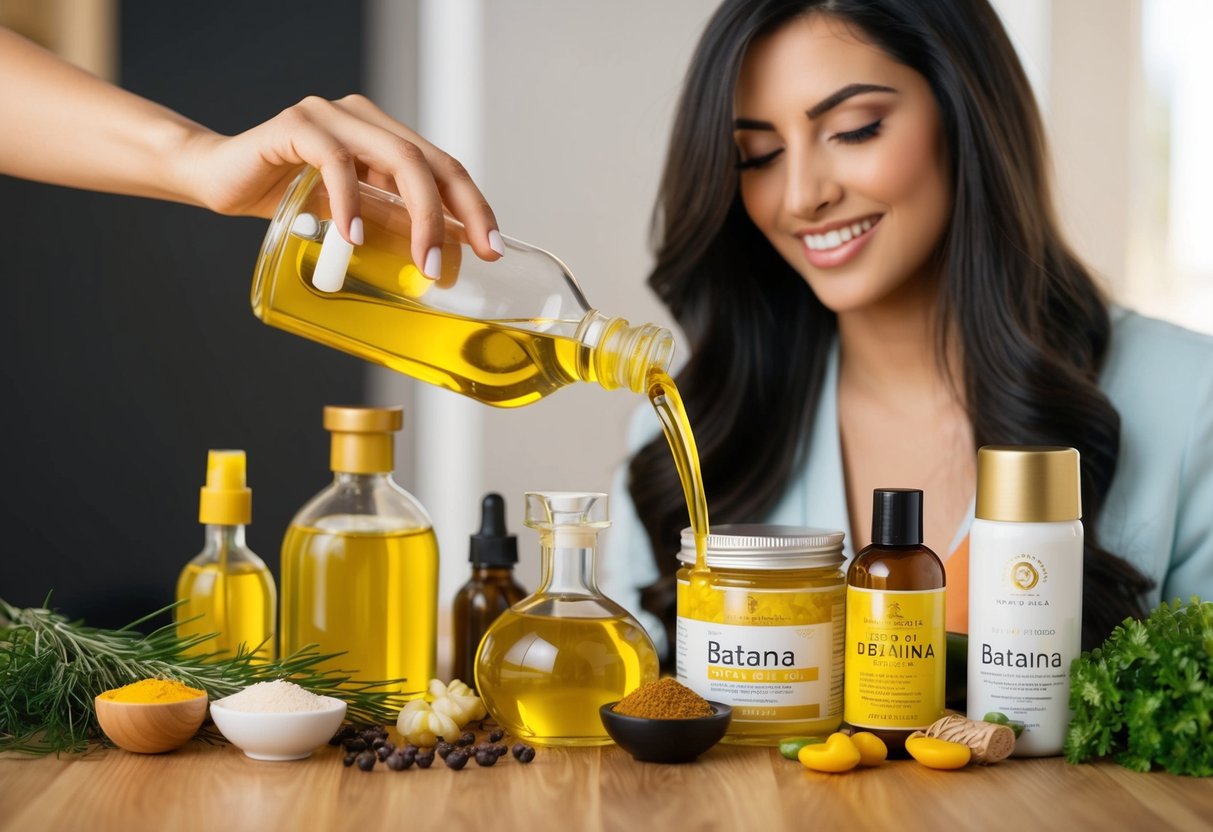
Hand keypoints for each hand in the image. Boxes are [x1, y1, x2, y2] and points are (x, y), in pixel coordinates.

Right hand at [182, 94, 501, 267]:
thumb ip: (391, 223)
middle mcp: (365, 118)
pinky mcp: (296, 126)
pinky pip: (336, 161)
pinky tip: (352, 238)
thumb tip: (442, 257)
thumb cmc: (287, 198)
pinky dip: (350, 202)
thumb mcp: (353, 216)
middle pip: (429, 162)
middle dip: (454, 215)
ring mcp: (331, 116)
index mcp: (385, 136)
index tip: (492, 247)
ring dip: (417, 215)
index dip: (474, 206)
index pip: (445, 167)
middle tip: (455, 265)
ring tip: (421, 262)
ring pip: (396, 158)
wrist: (218, 179)